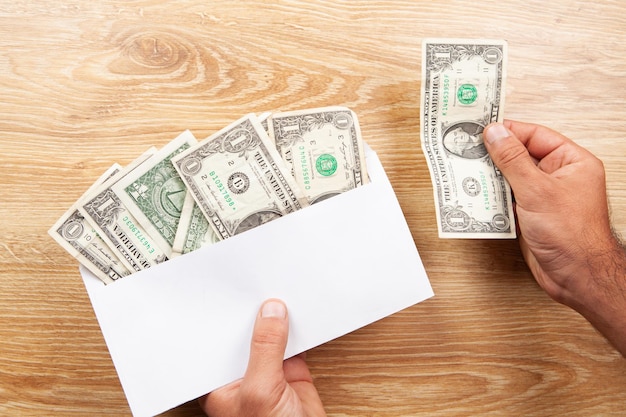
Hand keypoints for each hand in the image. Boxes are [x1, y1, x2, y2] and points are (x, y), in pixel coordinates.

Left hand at [199, 299, 326, 416]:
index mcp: (218, 381)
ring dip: (276, 317)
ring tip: (279, 288)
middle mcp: (241, 373)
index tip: (228, 291)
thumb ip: (265, 349)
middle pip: (244, 335)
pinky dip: (299, 327)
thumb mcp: (260, 389)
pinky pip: (294, 342)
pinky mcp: (292, 371)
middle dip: (251, 313)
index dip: (221, 316)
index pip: (216, 341)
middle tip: (256, 284)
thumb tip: (271, 314)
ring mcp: (268, 371)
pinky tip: (300, 310)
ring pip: (270, 336)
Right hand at [484, 121, 625, 354]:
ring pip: (511, 178)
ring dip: (490, 177)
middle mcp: (559, 176)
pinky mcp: (531, 214)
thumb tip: (495, 133)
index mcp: (571, 162)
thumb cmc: (572, 235)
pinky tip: (477, 194)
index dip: (508, 131)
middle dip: (494, 155)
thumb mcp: (537, 189)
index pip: (535, 135)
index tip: (482, 129)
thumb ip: (512, 159)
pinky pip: (508, 198)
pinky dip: (492, 197)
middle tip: (468, 149)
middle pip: (520, 155)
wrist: (576, 276)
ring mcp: (544, 196)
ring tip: (467, 171)